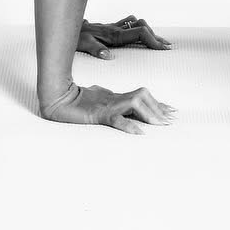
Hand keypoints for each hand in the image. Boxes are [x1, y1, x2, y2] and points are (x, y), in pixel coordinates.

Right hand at [38, 82, 175, 132]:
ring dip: (149, 113)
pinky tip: (139, 133)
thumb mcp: (99, 102)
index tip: (172, 111)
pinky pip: (116, 118)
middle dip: (158, 107)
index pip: (142, 97)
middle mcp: (115, 98)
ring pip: (134, 103)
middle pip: (143, 96)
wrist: (58, 98)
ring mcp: (107, 104)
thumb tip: (120, 111)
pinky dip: (129, 125)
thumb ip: (110, 105)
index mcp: (116, 97)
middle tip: (170, 120)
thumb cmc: (77, 101)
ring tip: (160, 124)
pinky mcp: (98, 114)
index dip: (157, 104)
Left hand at [76, 14, 173, 56]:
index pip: (140, 33)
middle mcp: (117, 29)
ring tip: (159, 42)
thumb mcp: (83, 45)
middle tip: (167, 47)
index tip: (163, 48)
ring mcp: (114, 27)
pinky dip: (140, 28)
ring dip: (150, 31)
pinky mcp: (111, 27)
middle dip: (156, 37)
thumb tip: (109, 56)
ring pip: (138, 24)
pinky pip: (130, 24)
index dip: (153, 40)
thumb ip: (96, 50)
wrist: (67, 26)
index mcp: (114, 34)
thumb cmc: (75, 37)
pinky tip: (143, 33)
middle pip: (143, 27)